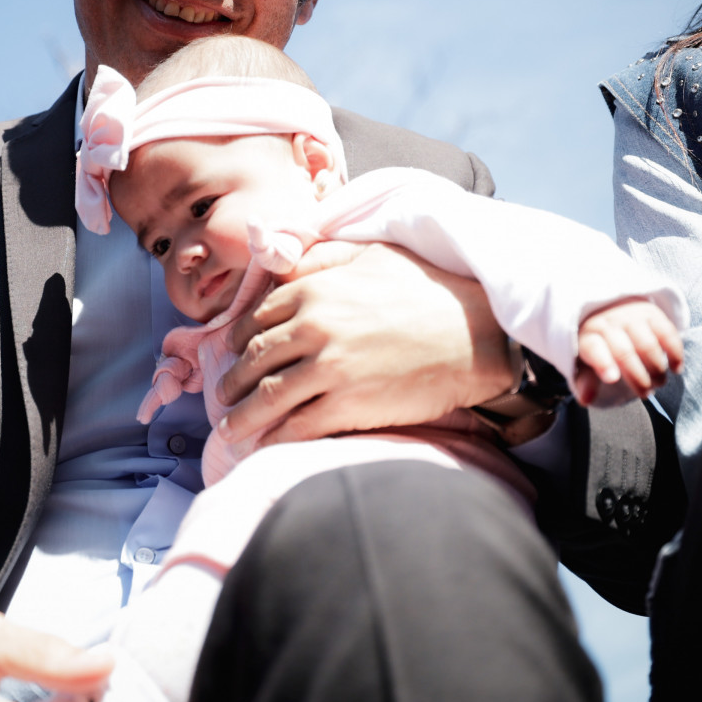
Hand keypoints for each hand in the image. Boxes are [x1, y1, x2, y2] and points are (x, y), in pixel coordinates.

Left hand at [219, 242, 513, 452]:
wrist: (479, 334)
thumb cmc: (430, 289)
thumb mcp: (372, 256)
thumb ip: (324, 259)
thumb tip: (287, 265)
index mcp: (313, 290)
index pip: (256, 318)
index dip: (238, 340)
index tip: (233, 353)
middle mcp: (312, 328)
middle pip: (253, 360)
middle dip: (231, 381)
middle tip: (222, 395)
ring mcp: (328, 369)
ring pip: (266, 398)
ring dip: (241, 418)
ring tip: (230, 429)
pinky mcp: (348, 406)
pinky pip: (297, 427)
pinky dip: (275, 438)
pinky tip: (265, 445)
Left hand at [574, 299, 684, 407]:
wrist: (613, 311)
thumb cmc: (600, 344)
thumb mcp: (587, 362)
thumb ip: (586, 381)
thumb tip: (585, 400)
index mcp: (589, 336)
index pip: (594, 348)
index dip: (603, 363)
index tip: (612, 379)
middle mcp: (609, 323)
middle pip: (624, 352)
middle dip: (638, 378)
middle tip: (645, 394)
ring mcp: (632, 317)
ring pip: (648, 345)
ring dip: (657, 369)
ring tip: (658, 383)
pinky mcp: (654, 314)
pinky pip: (667, 334)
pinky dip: (675, 354)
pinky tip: (676, 369)